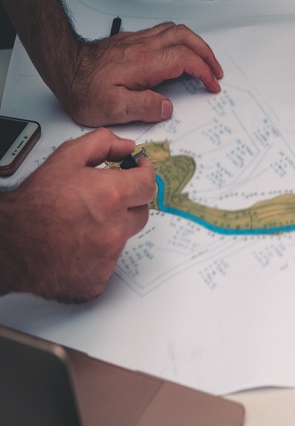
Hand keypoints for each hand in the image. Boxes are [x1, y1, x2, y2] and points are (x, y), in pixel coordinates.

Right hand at [0, 129, 156, 301]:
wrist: (8, 243)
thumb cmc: (33, 204)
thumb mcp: (65, 158)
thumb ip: (103, 144)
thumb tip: (127, 148)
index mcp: (112, 196)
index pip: (148, 184)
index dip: (144, 175)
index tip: (139, 171)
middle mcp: (115, 228)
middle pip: (140, 213)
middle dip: (127, 203)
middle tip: (102, 201)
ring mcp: (108, 257)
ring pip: (123, 239)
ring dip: (110, 230)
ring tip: (80, 225)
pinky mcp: (97, 281)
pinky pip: (108, 265)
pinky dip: (97, 256)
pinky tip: (76, 247)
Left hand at [56, 21, 223, 125]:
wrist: (62, 66)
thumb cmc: (83, 88)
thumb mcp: (114, 108)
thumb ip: (145, 107)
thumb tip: (168, 106)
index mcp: (146, 63)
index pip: (187, 60)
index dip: (205, 72)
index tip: (212, 84)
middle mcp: (145, 47)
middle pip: (187, 38)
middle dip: (207, 54)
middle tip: (215, 70)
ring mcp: (138, 41)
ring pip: (176, 31)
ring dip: (196, 43)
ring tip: (203, 59)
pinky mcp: (130, 41)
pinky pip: (163, 32)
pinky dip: (179, 40)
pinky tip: (177, 51)